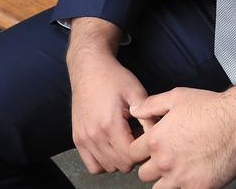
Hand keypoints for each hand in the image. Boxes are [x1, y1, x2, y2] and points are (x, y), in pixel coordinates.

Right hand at [67, 19, 154, 174]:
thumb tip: (158, 135)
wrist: (89, 68)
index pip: (130, 156)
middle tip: (136, 137)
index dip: (142, 150)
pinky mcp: (77, 139)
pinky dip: (103, 162)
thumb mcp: (136, 91)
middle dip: (132, 155)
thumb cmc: (114, 78)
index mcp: (110, 124)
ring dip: (118, 159)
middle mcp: (94, 135)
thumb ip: (147, 115)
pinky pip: (92, 166)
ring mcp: (83, 139)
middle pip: (120, 165)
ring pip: (106, 167)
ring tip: (124, 139)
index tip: (145, 137)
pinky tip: (111, 146)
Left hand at [128, 86, 235, 188]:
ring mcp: (180, 178)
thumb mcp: (177, 96)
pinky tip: (193, 173)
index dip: (140, 149)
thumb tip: (134, 111)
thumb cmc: (208, 106)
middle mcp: (164, 162)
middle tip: (167, 155)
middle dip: (152, 165)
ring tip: (179, 166)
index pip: (133, 153)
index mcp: (156, 140)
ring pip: (159, 188)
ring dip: (165, 179)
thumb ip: (151, 105)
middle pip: (144, 174)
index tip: (150, 146)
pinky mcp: (197, 188)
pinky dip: (185, 184)